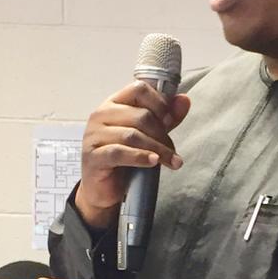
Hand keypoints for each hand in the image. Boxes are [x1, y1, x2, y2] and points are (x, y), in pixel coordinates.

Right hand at [75, 79, 191, 228]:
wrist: (103, 189)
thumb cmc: (124, 159)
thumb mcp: (148, 135)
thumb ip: (165, 118)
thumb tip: (184, 100)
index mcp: (114, 103)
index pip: (139, 89)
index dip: (159, 103)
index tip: (169, 120)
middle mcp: (101, 115)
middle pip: (140, 115)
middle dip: (162, 134)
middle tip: (172, 151)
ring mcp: (94, 135)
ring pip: (132, 135)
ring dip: (157, 149)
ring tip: (171, 161)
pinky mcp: (93, 156)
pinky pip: (119, 152)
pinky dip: (140, 157)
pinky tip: (153, 162)